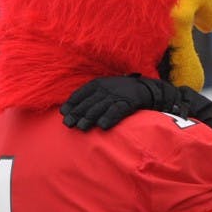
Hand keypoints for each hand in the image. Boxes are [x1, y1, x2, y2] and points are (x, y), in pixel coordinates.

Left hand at [60, 75, 184, 130]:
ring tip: (82, 127)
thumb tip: (69, 109)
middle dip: (78, 113)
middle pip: (89, 102)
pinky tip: (103, 126)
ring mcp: (118, 95)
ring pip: (100, 107)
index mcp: (98, 84)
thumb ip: (90, 97)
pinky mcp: (129, 102)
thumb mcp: (104, 88)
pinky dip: (110, 118)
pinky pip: (117, 110)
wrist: (146, 88)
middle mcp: (106, 88)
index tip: (64, 113)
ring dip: (90, 118)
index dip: (72, 104)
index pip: (81, 93)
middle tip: (69, 124)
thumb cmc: (121, 91)